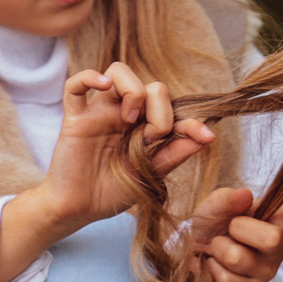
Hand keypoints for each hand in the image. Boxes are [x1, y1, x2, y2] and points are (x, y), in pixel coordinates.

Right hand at [0, 62, 214, 281]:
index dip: (189, 118)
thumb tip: (207, 136)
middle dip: (160, 107)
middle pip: (150, 85)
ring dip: (133, 90)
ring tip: (130, 119)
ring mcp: (100, 113)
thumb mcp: (151, 175)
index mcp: (145, 127)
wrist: (80, 210)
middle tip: (152, 136)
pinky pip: (75, 85)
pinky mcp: (75, 118)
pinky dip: (89, 77)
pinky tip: (102, 85)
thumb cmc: (114, 192)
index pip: (172, 108)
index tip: (204, 135)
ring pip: (118, 72)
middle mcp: (125, 114)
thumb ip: (175, 153)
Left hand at [182, 186, 282, 281]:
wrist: (197, 249)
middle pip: (272, 239)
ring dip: (218, 248)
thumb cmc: (216, 221)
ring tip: (220, 246)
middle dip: (238, 228)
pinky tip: (217, 264)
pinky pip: (226, 280)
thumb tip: (244, 195)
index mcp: (279, 218)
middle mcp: (281, 245)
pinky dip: (212, 269)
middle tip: (230, 227)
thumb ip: (227, 199)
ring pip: (236, 258)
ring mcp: (268, 271)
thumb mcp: (217, 204)